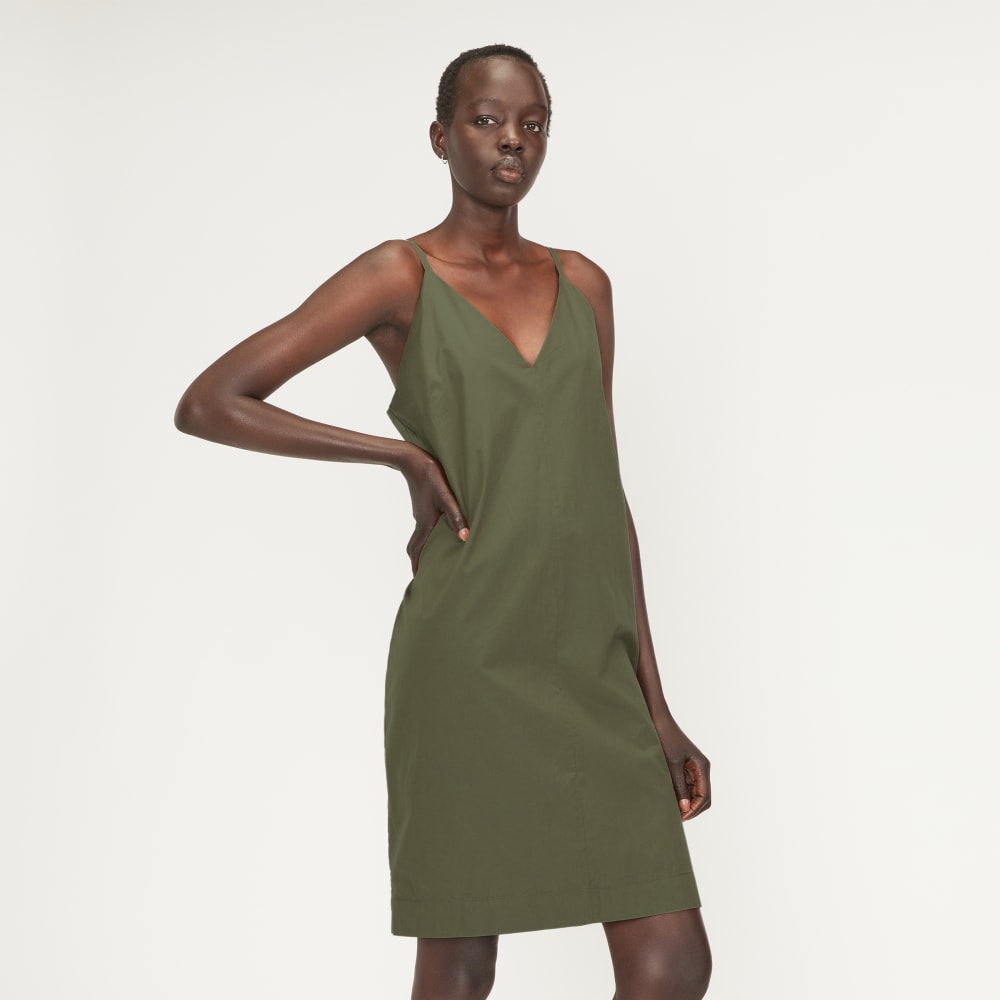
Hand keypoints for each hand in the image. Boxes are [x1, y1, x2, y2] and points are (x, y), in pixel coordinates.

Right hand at [400, 444, 468, 574]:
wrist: (413, 459)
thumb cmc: (431, 476)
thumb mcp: (446, 497)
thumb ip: (456, 516)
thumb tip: (465, 538)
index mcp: (425, 524)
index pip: (417, 551)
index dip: (417, 566)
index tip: (418, 580)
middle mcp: (420, 521)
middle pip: (416, 547)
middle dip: (419, 561)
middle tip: (426, 572)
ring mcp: (420, 513)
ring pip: (420, 536)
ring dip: (424, 549)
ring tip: (435, 557)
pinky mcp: (423, 505)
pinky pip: (424, 526)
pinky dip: (428, 536)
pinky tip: (440, 532)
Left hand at [654, 718, 710, 821]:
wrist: (657, 720)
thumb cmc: (665, 738)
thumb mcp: (672, 764)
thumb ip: (679, 786)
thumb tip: (685, 807)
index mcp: (702, 767)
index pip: (704, 796)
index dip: (694, 809)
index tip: (680, 817)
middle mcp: (700, 769)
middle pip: (701, 797)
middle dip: (691, 808)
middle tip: (675, 817)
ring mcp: (692, 769)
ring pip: (692, 793)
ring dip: (684, 802)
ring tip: (669, 809)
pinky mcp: (683, 767)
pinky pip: (684, 786)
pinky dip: (678, 794)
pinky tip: (667, 797)